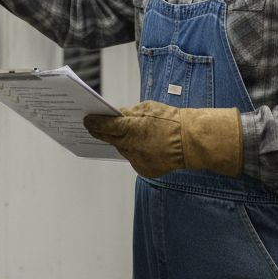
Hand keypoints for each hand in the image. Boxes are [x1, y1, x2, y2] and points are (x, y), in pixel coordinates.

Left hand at [84, 101, 241, 178]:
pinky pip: (135, 160)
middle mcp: (130, 146)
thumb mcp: (148, 108)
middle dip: (104, 133)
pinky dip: (136, 153)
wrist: (191, 142)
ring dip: (123, 143)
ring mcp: (137, 160)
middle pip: (111, 139)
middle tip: (95, 128)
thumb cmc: (171, 120)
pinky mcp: (145, 170)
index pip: (104, 126)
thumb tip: (118, 116)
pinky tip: (143, 146)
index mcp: (129, 128)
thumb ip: (130, 113)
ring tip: (125, 136)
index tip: (86, 121)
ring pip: (123, 150)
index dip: (93, 123)